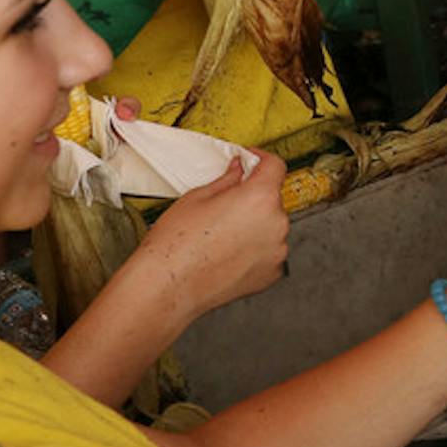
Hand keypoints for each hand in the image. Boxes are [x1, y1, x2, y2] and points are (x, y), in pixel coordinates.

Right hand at [133, 153, 290, 321]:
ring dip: (254, 225)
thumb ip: (227, 180)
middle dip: (252, 197)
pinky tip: (227, 253)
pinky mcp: (273, 272)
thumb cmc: (176, 244)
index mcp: (260, 198)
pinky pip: (268, 251)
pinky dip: (254, 249)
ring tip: (220, 235)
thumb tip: (239, 170)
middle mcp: (277, 223)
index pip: (275, 167)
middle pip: (271, 199)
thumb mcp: (198, 197)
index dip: (261, 159)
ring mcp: (278, 250)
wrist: (168, 286)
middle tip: (224, 204)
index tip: (251, 160)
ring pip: (271, 226)